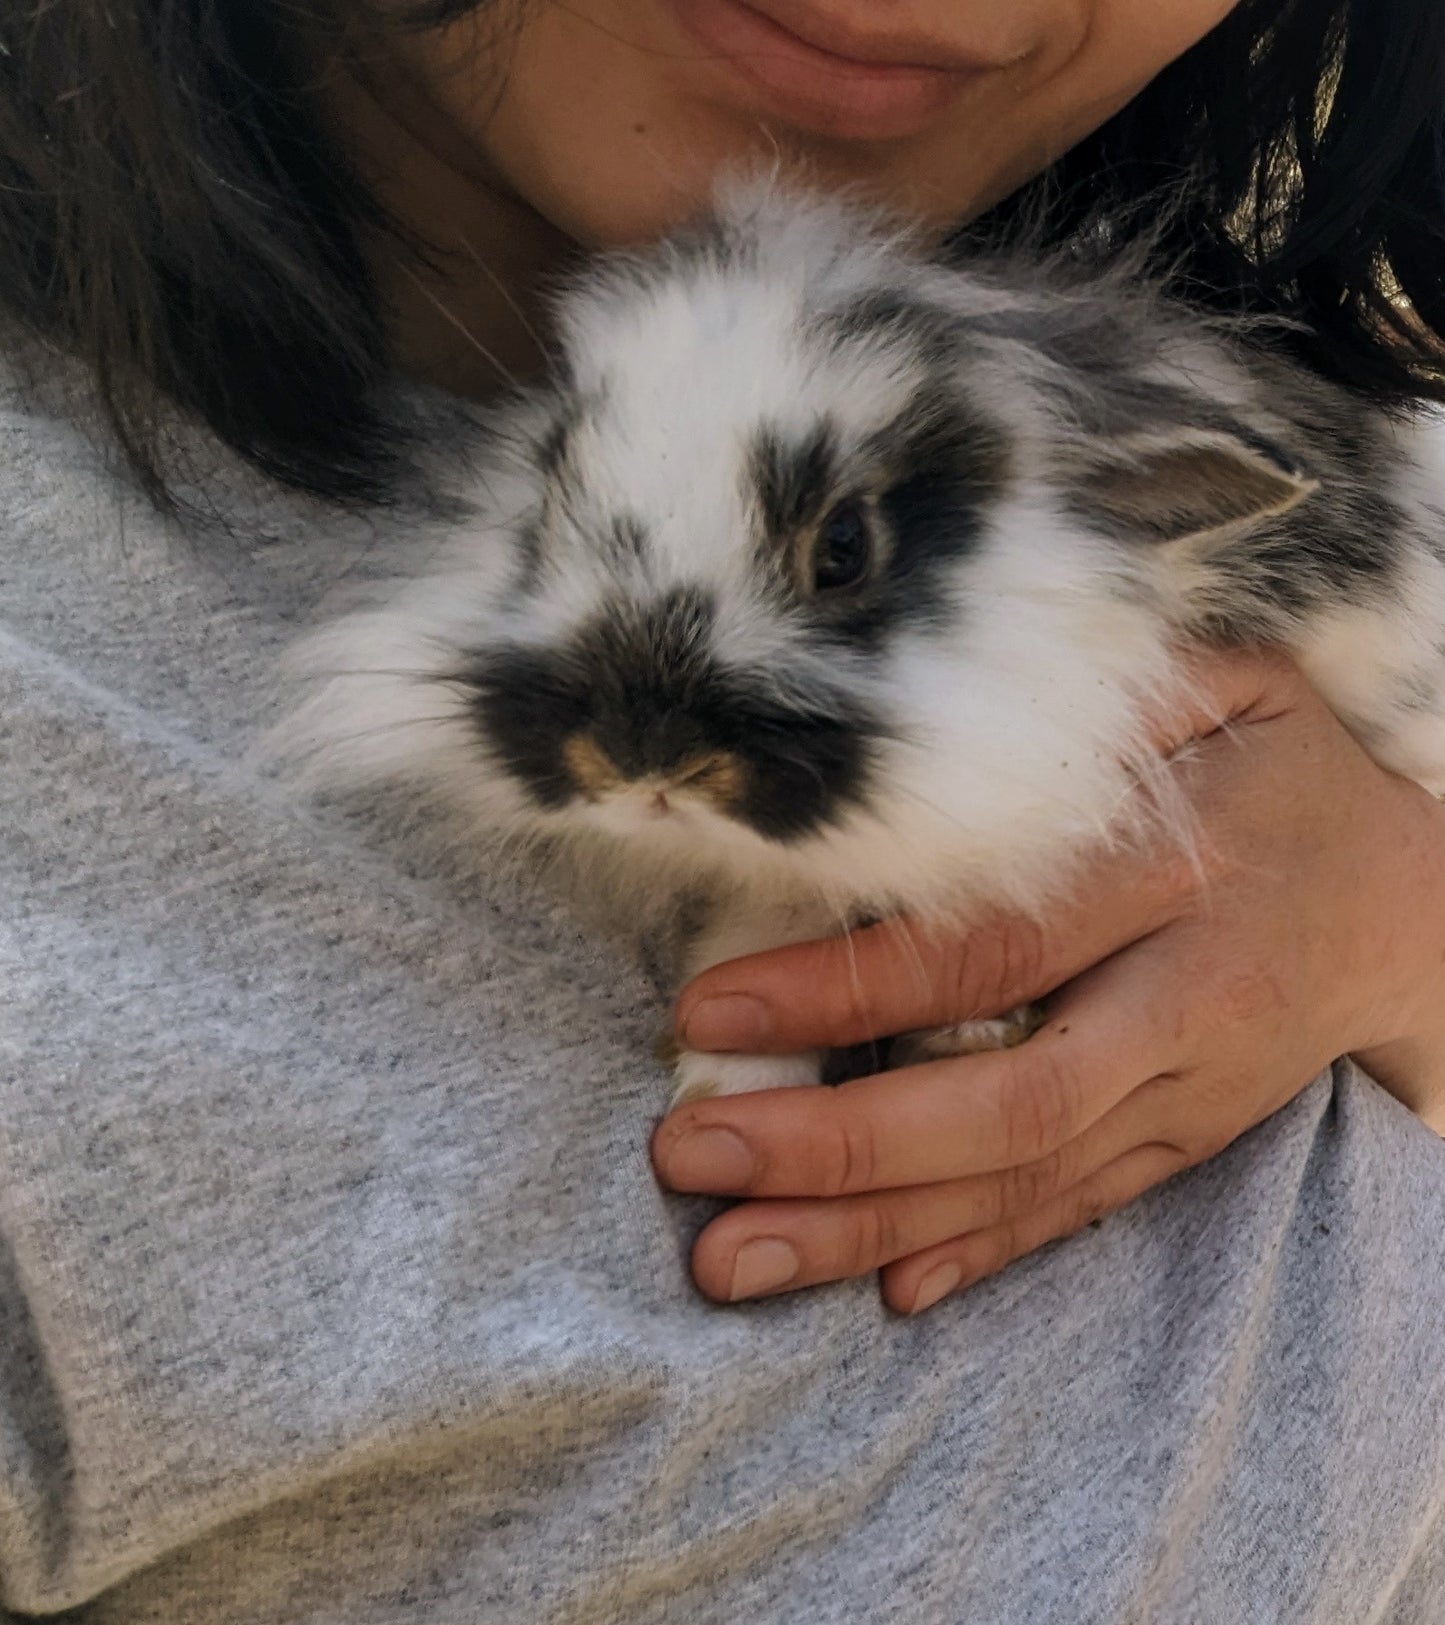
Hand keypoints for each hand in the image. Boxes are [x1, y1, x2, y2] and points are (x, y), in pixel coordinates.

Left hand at [651, 650, 1444, 1313]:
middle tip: (691, 1158)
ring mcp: (1192, 1096)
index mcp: (1181, 878)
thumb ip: (1091, 698)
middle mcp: (1186, 1006)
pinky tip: (882, 1287)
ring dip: (874, 1229)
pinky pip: (1081, 1213)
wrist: (1421, 903)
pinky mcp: (1189, 1144)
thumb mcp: (1221, 688)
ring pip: (1028, 1182)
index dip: (847, 989)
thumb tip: (924, 717)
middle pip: (1005, 1101)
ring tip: (733, 1261)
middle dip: (841, 1147)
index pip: (991, 947)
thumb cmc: (1284, 772)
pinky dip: (983, 1254)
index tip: (711, 1013)